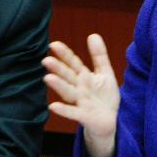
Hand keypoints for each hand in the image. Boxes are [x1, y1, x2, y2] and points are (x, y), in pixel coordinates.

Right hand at [42, 34, 119, 156]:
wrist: (110, 121)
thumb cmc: (104, 97)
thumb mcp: (105, 73)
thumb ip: (99, 55)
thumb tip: (92, 34)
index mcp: (83, 77)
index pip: (72, 63)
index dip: (64, 54)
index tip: (53, 44)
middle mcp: (79, 88)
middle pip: (67, 76)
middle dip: (57, 69)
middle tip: (46, 60)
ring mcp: (80, 102)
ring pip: (68, 92)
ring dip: (58, 86)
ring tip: (48, 78)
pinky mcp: (84, 116)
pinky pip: (73, 113)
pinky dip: (64, 110)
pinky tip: (53, 106)